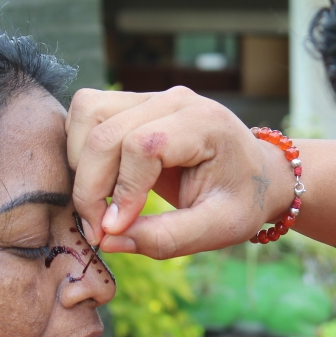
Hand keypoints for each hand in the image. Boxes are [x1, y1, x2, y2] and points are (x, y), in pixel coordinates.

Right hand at [66, 87, 294, 257]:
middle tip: (99, 229)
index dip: (122, 190)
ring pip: (87, 114)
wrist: (254, 173)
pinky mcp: (133, 103)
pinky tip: (104, 182)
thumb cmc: (241, 199)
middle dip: (90, 187)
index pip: (143, 145)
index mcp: (204, 123)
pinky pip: (87, 114)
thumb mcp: (218, 229)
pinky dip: (82, 150)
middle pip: (106, 131)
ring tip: (102, 202)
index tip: (115, 229)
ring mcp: (151, 96)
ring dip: (81, 164)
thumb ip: (166, 238)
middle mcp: (174, 99)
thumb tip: (108, 240)